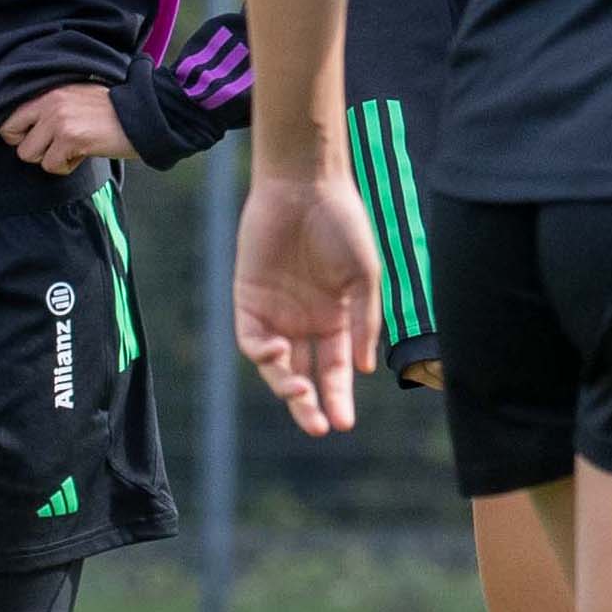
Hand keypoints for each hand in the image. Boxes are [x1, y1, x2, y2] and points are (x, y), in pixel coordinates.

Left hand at [2, 83, 135, 171]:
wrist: (144, 116)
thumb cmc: (113, 111)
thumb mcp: (77, 97)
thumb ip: (52, 107)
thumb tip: (30, 129)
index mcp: (49, 91)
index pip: (9, 118)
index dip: (21, 135)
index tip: (41, 138)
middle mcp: (49, 102)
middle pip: (12, 138)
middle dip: (33, 149)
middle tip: (56, 147)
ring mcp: (58, 119)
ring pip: (30, 155)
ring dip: (51, 159)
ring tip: (74, 148)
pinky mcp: (70, 138)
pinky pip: (52, 166)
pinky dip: (68, 166)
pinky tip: (85, 152)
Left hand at [233, 166, 383, 436]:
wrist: (305, 184)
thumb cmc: (342, 224)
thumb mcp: (364, 276)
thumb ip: (364, 321)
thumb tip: (364, 370)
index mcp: (335, 318)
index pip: (335, 369)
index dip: (339, 396)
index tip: (344, 423)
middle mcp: (303, 320)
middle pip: (303, 375)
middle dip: (310, 404)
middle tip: (317, 427)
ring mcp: (274, 311)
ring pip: (276, 365)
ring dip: (286, 386)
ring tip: (299, 392)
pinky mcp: (247, 299)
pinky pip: (252, 339)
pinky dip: (263, 354)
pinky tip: (279, 354)